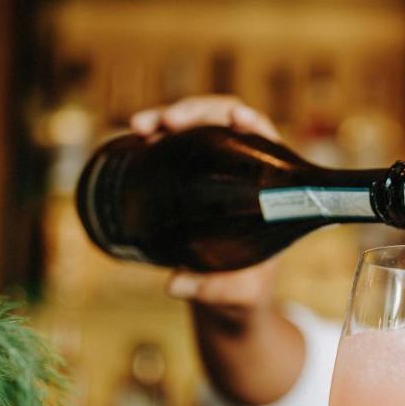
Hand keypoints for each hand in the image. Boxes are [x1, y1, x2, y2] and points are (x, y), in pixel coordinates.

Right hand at [131, 95, 281, 312]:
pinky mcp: (187, 171)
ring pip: (193, 127)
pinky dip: (153, 136)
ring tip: (140, 127)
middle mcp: (243, 166)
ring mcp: (212, 165)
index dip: (251, 122)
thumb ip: (212, 288)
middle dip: (196, 112)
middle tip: (168, 122)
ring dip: (165, 118)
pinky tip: (135, 136)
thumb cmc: (244, 287)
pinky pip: (172, 144)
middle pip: (224, 120)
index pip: (264, 139)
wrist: (226, 291)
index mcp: (269, 184)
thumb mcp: (236, 292)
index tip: (236, 118)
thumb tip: (174, 285)